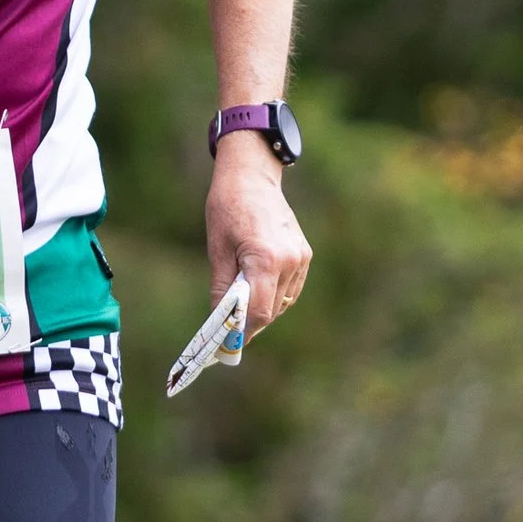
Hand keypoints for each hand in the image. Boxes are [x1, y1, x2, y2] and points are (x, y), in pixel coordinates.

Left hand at [205, 145, 312, 336]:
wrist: (252, 177)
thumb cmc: (228, 209)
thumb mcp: (217, 250)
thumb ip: (222, 289)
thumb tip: (220, 322)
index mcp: (266, 259)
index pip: (259, 312)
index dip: (242, 332)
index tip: (227, 345)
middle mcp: (290, 261)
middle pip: (272, 310)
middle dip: (250, 325)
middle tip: (229, 334)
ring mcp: (301, 258)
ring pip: (283, 302)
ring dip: (263, 312)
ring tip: (240, 312)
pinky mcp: (304, 254)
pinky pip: (290, 289)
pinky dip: (274, 297)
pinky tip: (256, 294)